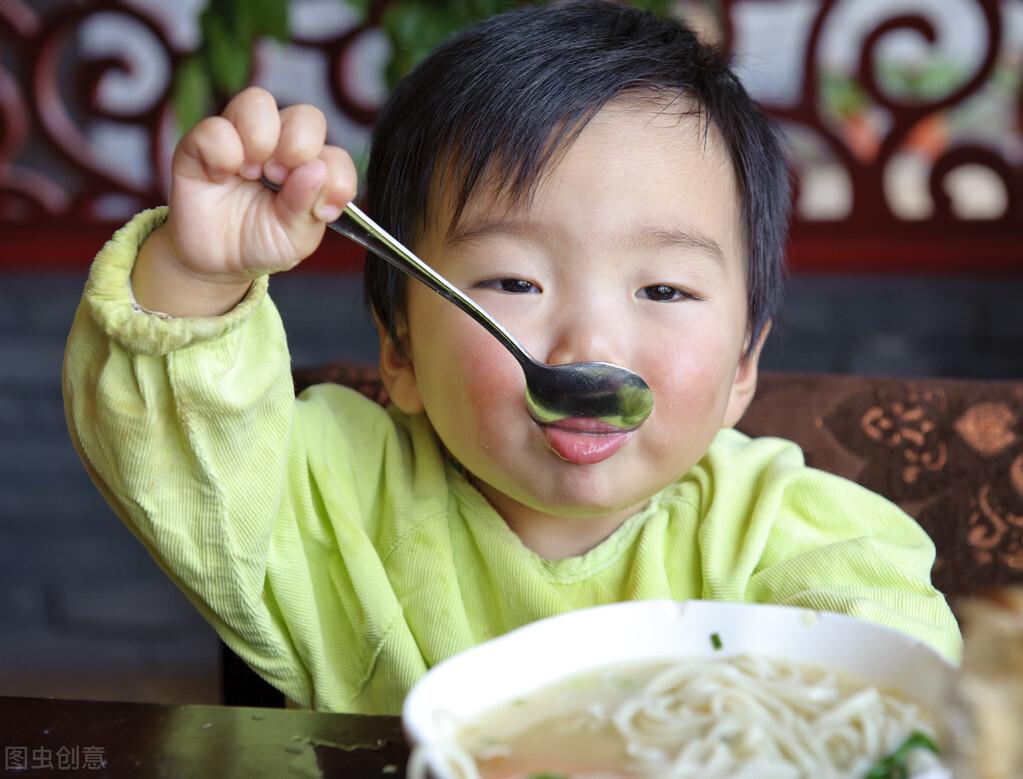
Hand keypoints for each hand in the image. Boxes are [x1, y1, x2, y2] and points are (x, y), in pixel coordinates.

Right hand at [131, 87, 355, 315]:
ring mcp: (241, 138)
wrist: (215, 260)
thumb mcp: (294, 238)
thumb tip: (316, 169)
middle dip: (299, 149)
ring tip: (251, 174)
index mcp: (309, 168)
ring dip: (261, 140)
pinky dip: (221, 154)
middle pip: (306, 116)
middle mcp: (279, 145)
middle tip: (279, 180)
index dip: (336, 177)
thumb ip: (309, 207)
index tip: (322, 211)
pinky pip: (215, 127)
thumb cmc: (261, 243)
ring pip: (259, 102)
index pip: (336, 154)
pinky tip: (219, 177)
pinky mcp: (202, 142)